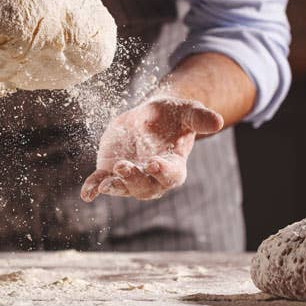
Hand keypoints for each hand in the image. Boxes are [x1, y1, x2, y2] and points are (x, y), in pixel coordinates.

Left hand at [80, 96, 223, 201]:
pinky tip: (87, 193)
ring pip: (123, 187)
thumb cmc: (174, 116)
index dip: (163, 172)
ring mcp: (130, 175)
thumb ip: (199, 117)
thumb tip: (218, 121)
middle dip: (134, 180)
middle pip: (145, 187)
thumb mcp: (187, 112)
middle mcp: (152, 177)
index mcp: (173, 165)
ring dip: (115, 186)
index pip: (170, 175)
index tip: (154, 163)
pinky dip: (94, 187)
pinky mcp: (110, 169)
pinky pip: (102, 181)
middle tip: (124, 167)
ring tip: (104, 184)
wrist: (152, 116)